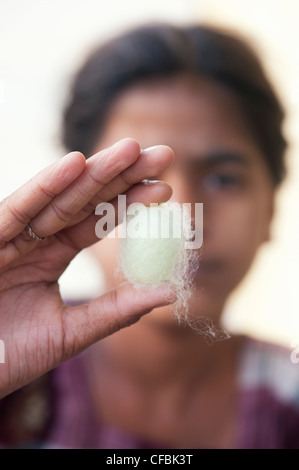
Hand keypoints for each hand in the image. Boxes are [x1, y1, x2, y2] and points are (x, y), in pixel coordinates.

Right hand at [0, 139, 175, 397]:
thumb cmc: (8, 355)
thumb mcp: (70, 333)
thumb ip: (116, 311)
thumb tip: (171, 292)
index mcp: (52, 255)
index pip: (97, 221)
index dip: (131, 202)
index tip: (166, 188)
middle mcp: (34, 238)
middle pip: (84, 199)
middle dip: (123, 175)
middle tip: (163, 154)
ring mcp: (10, 235)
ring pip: (58, 197)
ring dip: (95, 171)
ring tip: (133, 149)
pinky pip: (17, 209)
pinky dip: (44, 187)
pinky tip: (77, 163)